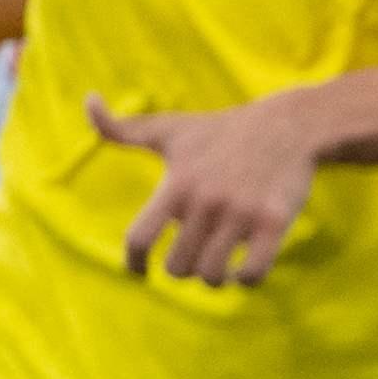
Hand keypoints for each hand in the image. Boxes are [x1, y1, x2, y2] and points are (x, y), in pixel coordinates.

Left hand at [94, 92, 320, 284]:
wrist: (288, 125)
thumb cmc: (221, 130)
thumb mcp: (170, 127)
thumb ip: (122, 127)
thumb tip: (89, 99)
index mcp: (178, 183)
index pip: (139, 237)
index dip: (134, 262)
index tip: (139, 272)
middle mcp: (207, 200)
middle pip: (178, 266)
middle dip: (183, 269)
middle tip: (194, 259)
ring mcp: (242, 212)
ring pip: (213, 275)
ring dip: (214, 278)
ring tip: (219, 267)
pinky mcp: (275, 222)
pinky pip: (253, 273)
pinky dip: (245, 280)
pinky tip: (245, 268)